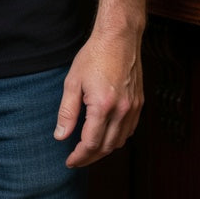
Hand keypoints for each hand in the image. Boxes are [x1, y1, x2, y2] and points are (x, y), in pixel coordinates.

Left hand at [54, 28, 143, 167]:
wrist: (119, 38)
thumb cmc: (94, 55)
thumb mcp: (73, 81)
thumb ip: (66, 111)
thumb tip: (60, 136)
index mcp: (103, 106)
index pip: (91, 143)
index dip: (79, 156)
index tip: (69, 161)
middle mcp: (121, 110)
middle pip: (106, 147)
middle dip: (90, 157)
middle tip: (76, 159)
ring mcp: (133, 108)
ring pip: (119, 141)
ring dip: (104, 149)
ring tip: (88, 149)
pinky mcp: (139, 103)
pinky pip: (129, 130)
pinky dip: (117, 138)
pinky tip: (106, 134)